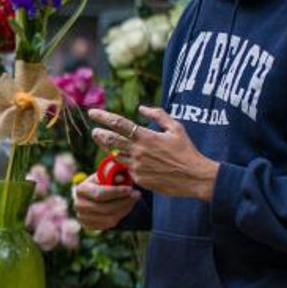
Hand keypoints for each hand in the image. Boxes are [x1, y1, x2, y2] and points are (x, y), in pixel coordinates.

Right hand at [73, 172, 140, 230]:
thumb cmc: (101, 182)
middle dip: (123, 201)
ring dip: (125, 209)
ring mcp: (82, 217)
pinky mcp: (89, 225)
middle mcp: (78, 205)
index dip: (116, 192)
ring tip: (134, 200)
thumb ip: (113, 174)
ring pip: (109, 218)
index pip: (99, 194)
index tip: (130, 189)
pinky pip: (109, 224)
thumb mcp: (106, 175)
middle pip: (105, 208)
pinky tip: (127, 207)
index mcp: (80, 189)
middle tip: (137, 195)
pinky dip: (121, 216)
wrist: (93, 195)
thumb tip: (121, 179)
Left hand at [88, 106, 218, 200]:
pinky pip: (126, 169)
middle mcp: (138, 151)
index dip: (102, 117)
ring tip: (105, 142)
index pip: (118, 123)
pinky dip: (124, 163)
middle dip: (99, 134)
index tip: (92, 112)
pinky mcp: (138, 179)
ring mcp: (137, 166)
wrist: (194, 177)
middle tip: (94, 131)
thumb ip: (158, 115)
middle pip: (110, 139)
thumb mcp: (176, 128)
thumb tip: (141, 108)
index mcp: (146, 136)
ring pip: (115, 155)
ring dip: (108, 148)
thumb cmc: (186, 151)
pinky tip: (126, 159)